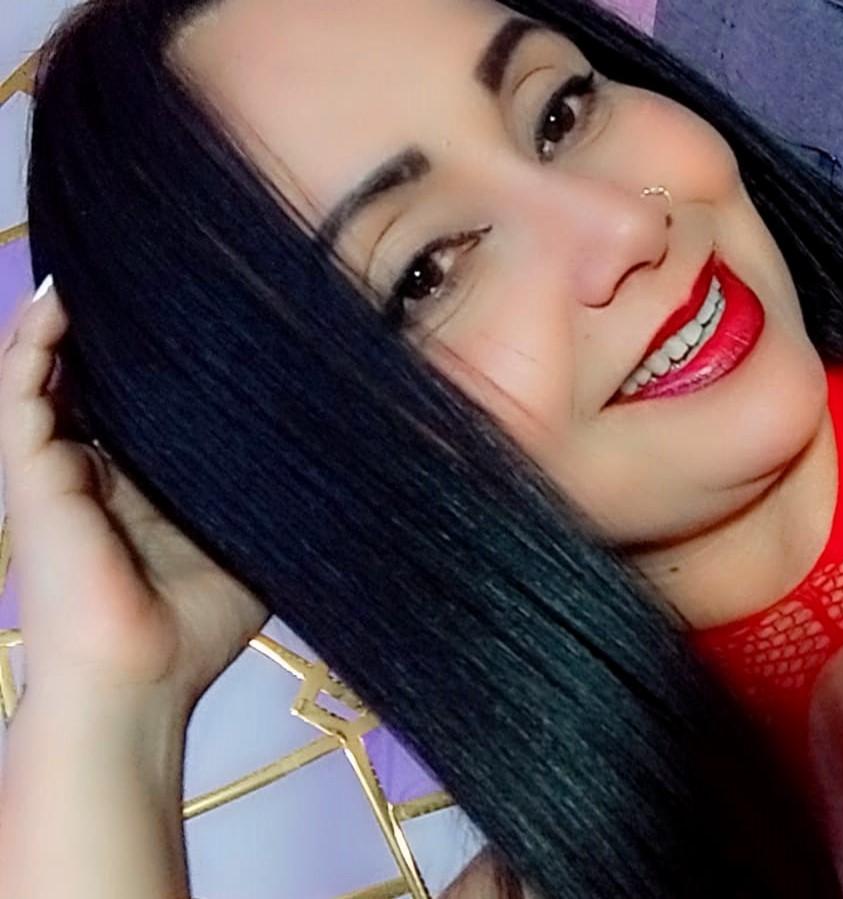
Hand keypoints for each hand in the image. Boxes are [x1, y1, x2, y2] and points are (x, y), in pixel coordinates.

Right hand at [0, 278, 267, 710]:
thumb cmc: (192, 632)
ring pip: (46, 375)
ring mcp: (55, 471)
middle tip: (146, 271)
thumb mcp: (246, 549)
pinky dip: (33, 344)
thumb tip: (336, 457)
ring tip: (88, 271)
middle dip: (106, 331)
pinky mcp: (30, 474)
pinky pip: (22, 391)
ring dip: (60, 324)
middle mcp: (90, 473)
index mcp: (135, 489)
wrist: (139, 681)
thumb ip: (266, 500)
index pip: (136, 407)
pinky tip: (57, 302)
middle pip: (89, 382)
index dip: (153, 361)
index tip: (195, 309)